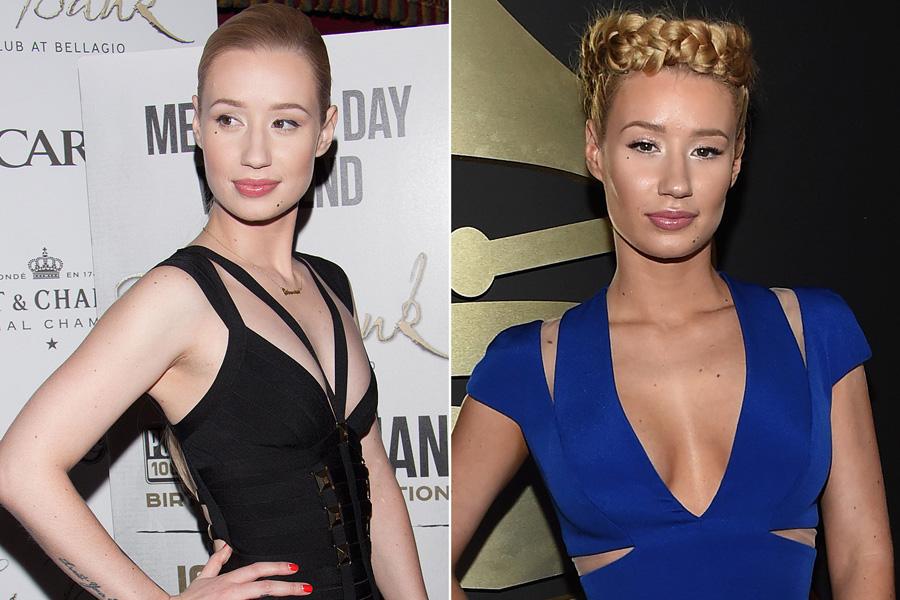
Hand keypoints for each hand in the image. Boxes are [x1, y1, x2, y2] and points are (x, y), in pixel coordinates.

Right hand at [173, 544, 311, 598]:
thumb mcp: (202, 577)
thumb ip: (216, 562)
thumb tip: (227, 546)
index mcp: (228, 581)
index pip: (257, 570)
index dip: (277, 567)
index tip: (294, 568)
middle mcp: (231, 592)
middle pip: (264, 586)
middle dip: (288, 587)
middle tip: (305, 588)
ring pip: (258, 598)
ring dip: (277, 597)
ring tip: (296, 594)